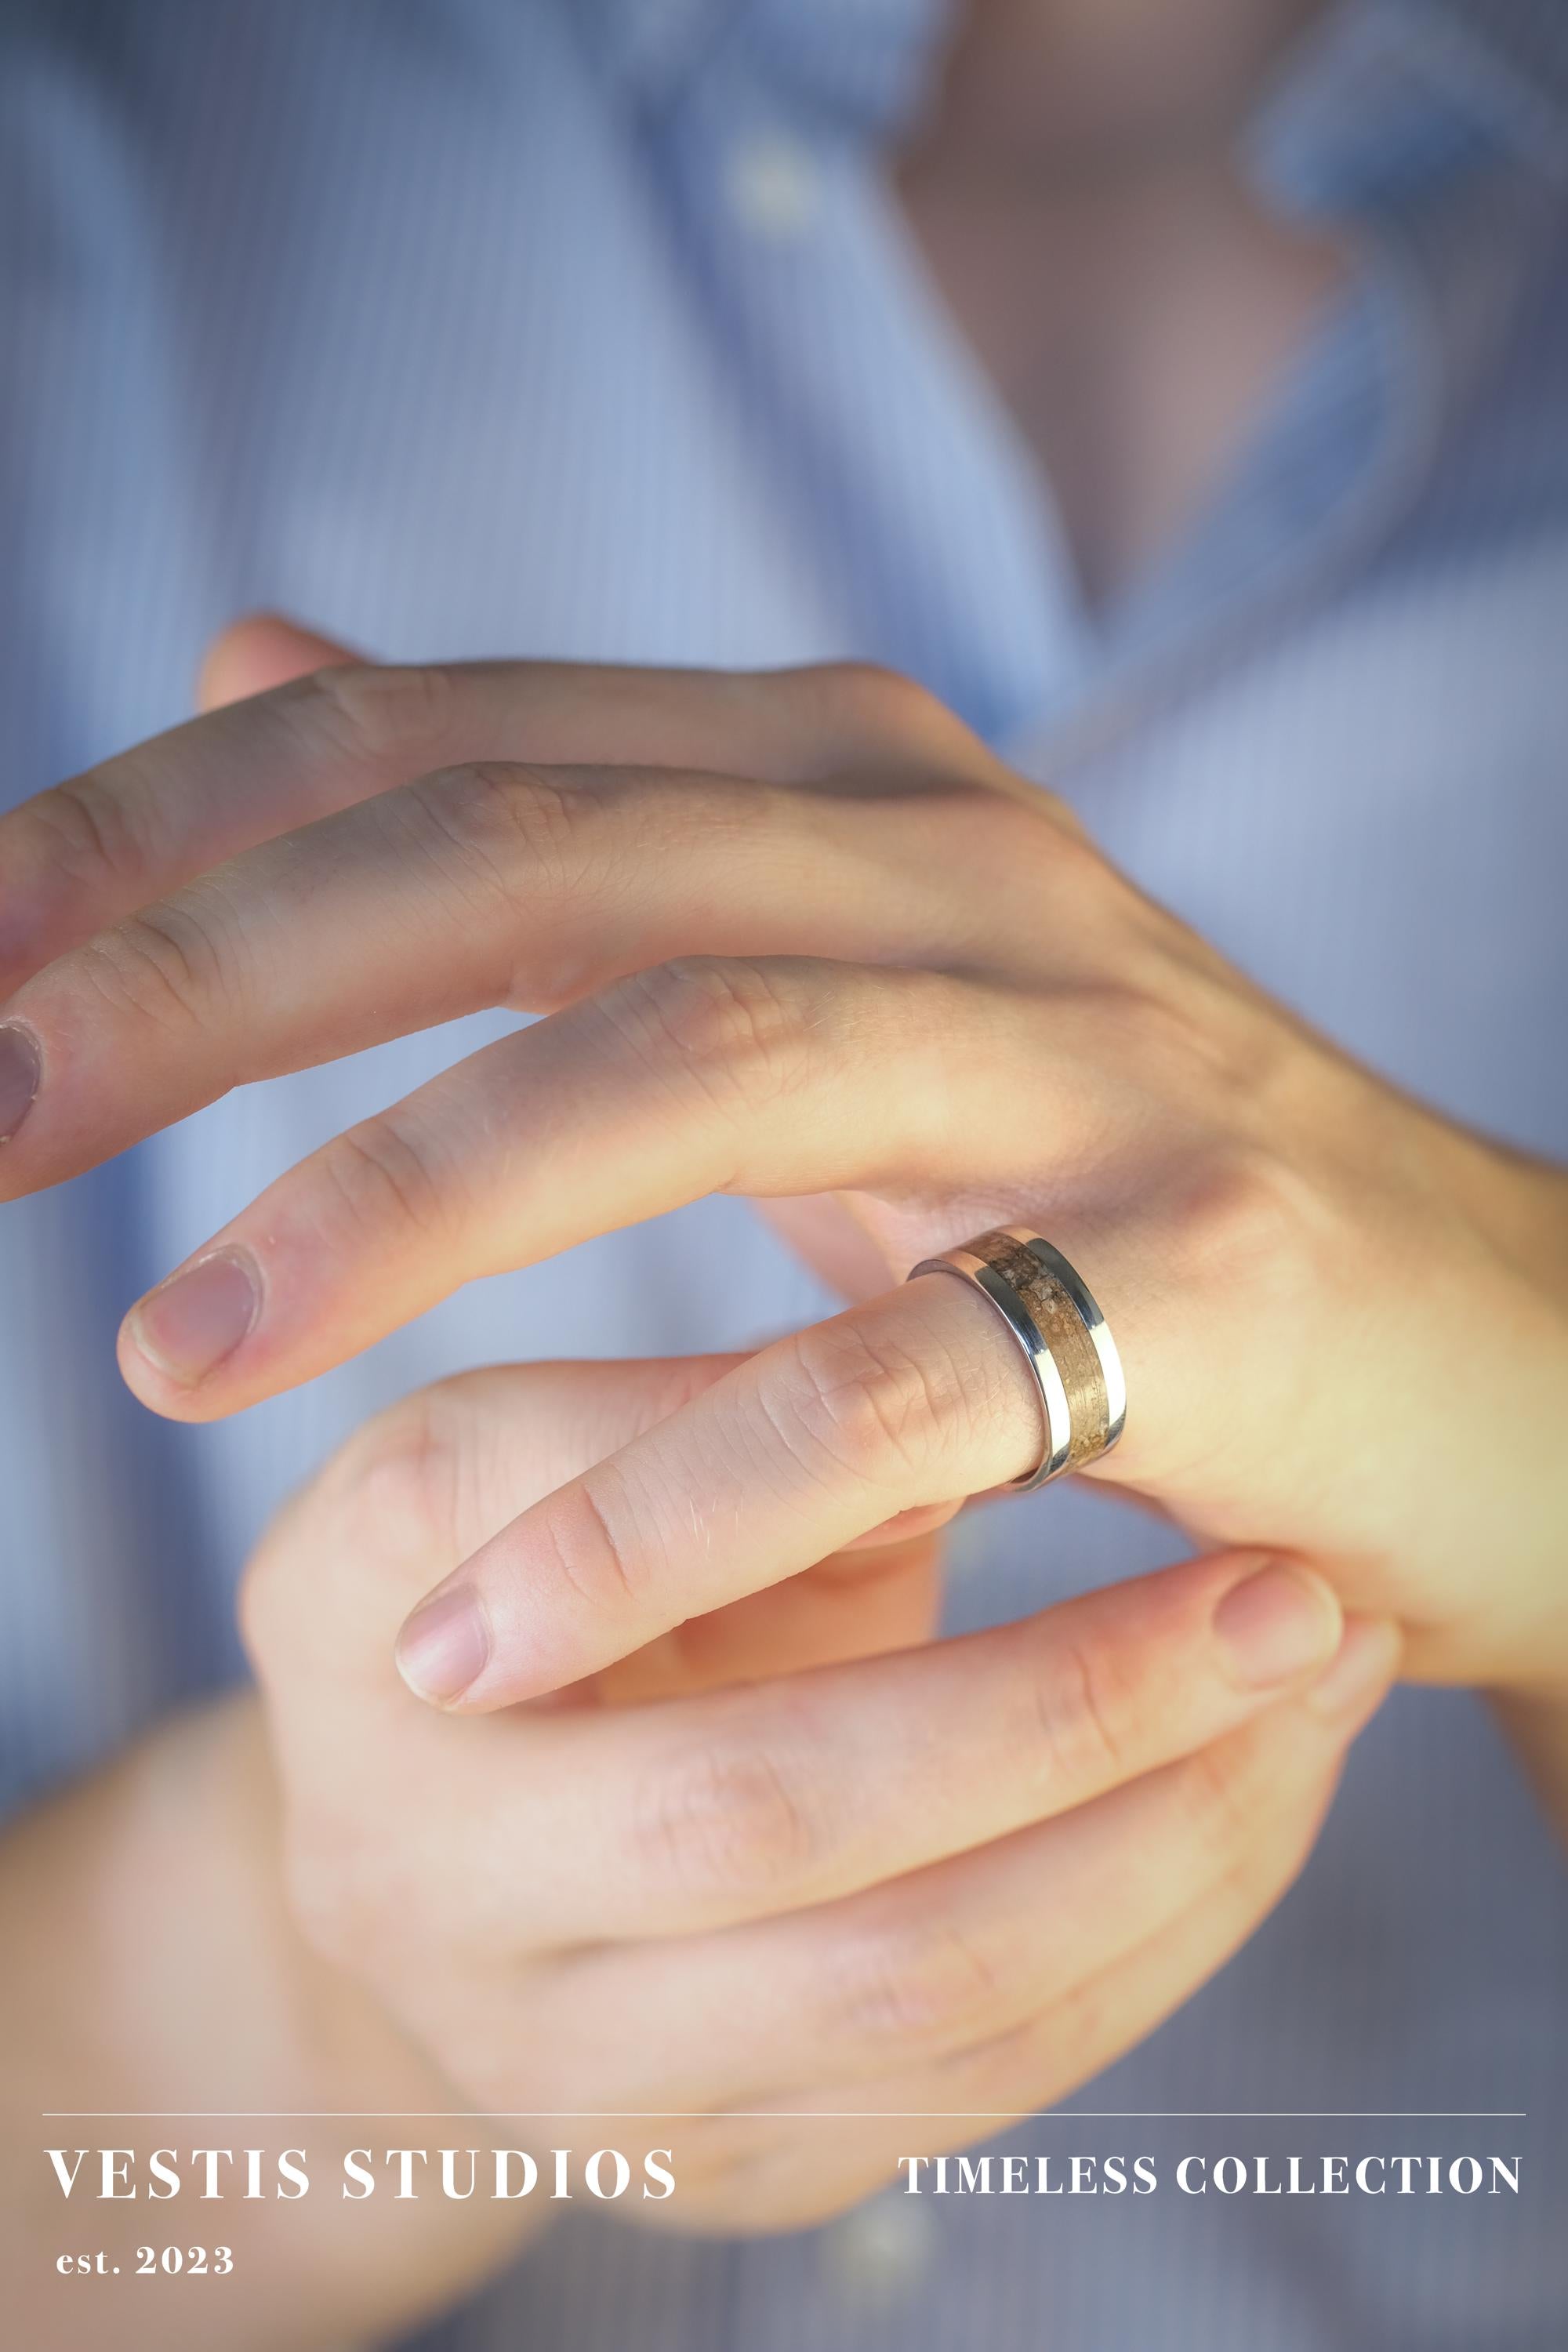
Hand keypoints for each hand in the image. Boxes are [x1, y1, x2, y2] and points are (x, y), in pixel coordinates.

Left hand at [1, 622, 1562, 1700]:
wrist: (1479, 1346)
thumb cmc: (1104, 1176)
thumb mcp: (820, 968)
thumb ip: (545, 820)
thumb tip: (249, 644)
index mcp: (849, 770)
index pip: (452, 736)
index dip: (175, 819)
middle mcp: (966, 858)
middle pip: (531, 857)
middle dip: (217, 984)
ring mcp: (1096, 1047)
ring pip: (692, 1059)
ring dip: (395, 1209)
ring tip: (166, 1367)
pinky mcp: (1204, 1268)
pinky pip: (891, 1377)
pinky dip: (673, 1497)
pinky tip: (484, 1623)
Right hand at [243, 1346, 1396, 2231]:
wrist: (455, 1849)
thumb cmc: (544, 1572)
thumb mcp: (565, 1437)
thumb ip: (723, 1403)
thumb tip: (981, 1377)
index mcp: (357, 1611)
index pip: (578, 1518)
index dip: (810, 1453)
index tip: (1077, 1377)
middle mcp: (409, 1867)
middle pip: (771, 1806)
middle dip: (1073, 1698)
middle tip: (1284, 1593)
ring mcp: (553, 2058)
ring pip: (918, 1981)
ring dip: (1171, 1833)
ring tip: (1320, 1686)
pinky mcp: (701, 2168)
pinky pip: (978, 2082)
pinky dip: (1159, 1938)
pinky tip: (1258, 1803)